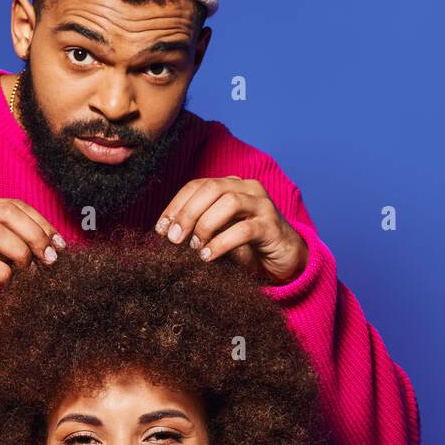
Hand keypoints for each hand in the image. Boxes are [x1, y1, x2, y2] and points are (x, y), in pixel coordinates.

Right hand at [0, 198, 66, 312]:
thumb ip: (10, 244)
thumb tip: (49, 252)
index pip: (17, 205)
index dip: (43, 224)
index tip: (59, 246)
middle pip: (10, 212)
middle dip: (37, 235)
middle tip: (50, 259)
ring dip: (21, 252)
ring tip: (30, 272)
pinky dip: (2, 273)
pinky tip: (8, 283)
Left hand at [155, 177, 307, 284]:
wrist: (284, 259)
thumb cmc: (247, 246)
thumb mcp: (218, 232)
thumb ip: (199, 227)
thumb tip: (167, 234)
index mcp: (230, 186)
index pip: (197, 186)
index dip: (176, 205)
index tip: (160, 229)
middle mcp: (247, 189)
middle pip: (211, 189)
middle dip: (188, 213)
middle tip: (173, 239)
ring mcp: (261, 205)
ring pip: (229, 203)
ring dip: (205, 225)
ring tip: (194, 247)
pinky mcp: (272, 226)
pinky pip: (244, 229)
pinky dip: (222, 242)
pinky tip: (208, 256)